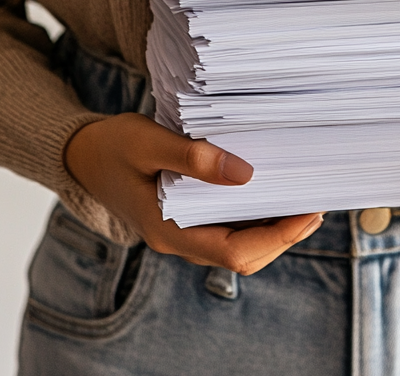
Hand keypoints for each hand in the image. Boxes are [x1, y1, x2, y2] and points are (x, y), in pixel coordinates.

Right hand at [64, 113, 322, 274]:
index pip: (237, 252)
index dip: (279, 237)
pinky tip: (272, 191)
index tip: (310, 211)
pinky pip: (229, 229)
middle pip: (245, 255)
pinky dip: (256, 216)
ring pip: (240, 245)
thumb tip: (246, 172)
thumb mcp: (149, 142)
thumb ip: (193, 158)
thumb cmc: (113, 146)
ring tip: (303, 196)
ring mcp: (184, 233)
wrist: (82, 155)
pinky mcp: (187, 219)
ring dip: (274, 228)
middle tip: (317, 202)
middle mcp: (180, 240)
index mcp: (170, 230)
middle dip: (285, 235)